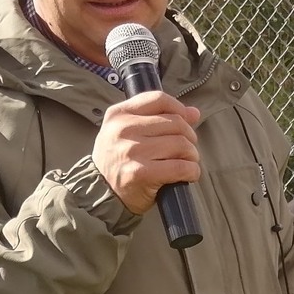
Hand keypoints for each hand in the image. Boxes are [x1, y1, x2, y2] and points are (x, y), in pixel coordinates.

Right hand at [93, 92, 200, 214]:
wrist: (99, 194)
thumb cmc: (119, 162)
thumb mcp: (128, 133)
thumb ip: (158, 118)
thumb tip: (194, 113)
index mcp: (119, 114)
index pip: (159, 99)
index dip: (180, 109)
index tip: (187, 121)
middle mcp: (123, 129)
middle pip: (175, 123)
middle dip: (189, 137)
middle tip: (186, 150)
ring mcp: (132, 151)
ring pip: (181, 144)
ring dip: (191, 155)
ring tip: (186, 162)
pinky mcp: (141, 173)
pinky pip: (180, 167)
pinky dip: (191, 171)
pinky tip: (187, 175)